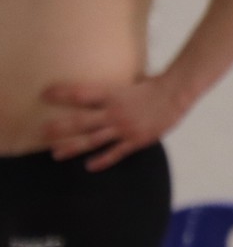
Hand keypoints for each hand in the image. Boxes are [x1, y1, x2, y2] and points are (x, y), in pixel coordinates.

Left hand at [41, 76, 187, 170]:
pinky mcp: (136, 140)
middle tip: (41, 132)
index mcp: (113, 94)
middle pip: (81, 121)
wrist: (177, 94)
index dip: (62, 94)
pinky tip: (90, 166)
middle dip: (60, 127)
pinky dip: (102, 160)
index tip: (45, 94)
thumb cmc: (157, 83)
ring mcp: (124, 128)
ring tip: (56, 154)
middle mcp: (114, 112)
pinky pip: (116, 153)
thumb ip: (119, 86)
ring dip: (73, 147)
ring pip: (93, 140)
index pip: (81, 93)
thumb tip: (108, 83)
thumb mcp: (134, 80)